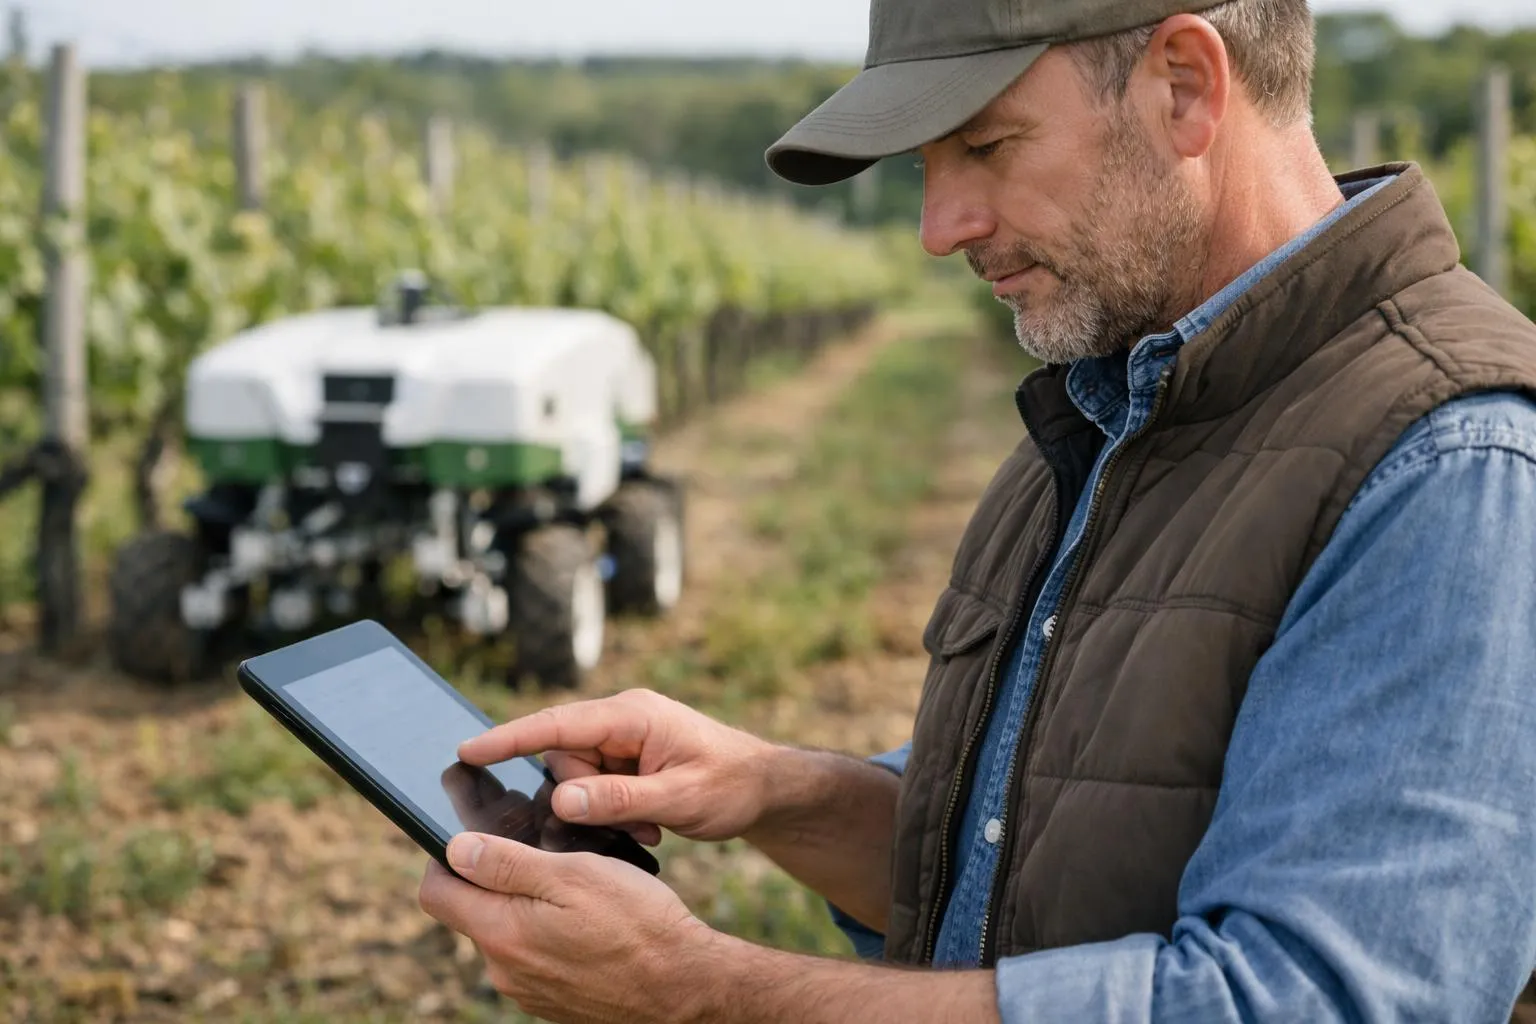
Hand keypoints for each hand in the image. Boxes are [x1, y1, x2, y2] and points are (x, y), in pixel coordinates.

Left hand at [419, 832, 717, 1023]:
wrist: (684, 987)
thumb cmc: (637, 923)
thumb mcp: (574, 875)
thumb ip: (508, 864)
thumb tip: (455, 849)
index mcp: (501, 933)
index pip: (436, 893)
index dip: (444, 857)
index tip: (474, 837)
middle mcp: (504, 970)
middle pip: (472, 912)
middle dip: (496, 880)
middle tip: (545, 854)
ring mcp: (527, 991)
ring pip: (506, 934)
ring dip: (528, 908)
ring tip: (577, 890)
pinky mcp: (551, 1001)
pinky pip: (533, 958)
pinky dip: (549, 935)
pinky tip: (588, 923)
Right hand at [457, 688, 776, 843]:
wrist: (766, 788)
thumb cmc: (731, 785)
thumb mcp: (679, 798)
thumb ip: (620, 799)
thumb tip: (562, 799)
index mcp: (632, 715)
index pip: (556, 724)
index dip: (508, 738)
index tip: (465, 750)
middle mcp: (621, 720)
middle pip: (563, 758)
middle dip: (581, 797)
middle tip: (634, 825)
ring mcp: (623, 740)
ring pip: (576, 778)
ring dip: (602, 809)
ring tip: (650, 827)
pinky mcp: (626, 760)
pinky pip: (595, 787)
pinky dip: (613, 810)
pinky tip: (649, 826)